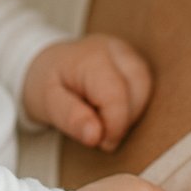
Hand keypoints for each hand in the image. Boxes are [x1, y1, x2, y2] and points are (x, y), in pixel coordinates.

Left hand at [23, 35, 151, 151]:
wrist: (44, 63)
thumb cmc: (46, 83)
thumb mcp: (47, 103)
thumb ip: (70, 119)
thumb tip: (95, 137)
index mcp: (92, 57)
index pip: (117, 95)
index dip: (113, 127)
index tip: (98, 142)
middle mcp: (114, 48)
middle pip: (140, 87)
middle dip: (125, 118)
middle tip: (101, 132)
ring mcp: (126, 51)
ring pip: (146, 86)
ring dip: (131, 112)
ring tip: (104, 119)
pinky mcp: (131, 59)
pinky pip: (143, 85)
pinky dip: (133, 104)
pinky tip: (111, 110)